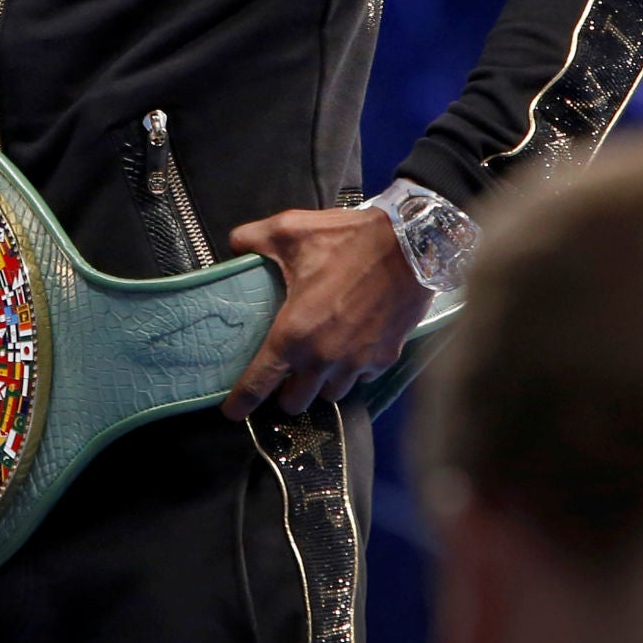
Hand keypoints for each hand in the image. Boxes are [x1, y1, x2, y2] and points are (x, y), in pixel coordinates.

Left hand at [221, 205, 432, 420]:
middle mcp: (323, 358)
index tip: (231, 412)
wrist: (410, 245)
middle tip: (282, 374)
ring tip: (316, 361)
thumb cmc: (347, 239)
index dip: (240, 402)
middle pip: (296, 402)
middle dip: (285, 393)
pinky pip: (361, 378)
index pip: (259, 384)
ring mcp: (357, 363)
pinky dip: (352, 371)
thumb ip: (250, 240)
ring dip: (320, 383)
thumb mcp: (287, 230)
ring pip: (331, 394)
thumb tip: (236, 246)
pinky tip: (348, 349)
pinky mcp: (385, 358)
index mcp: (293, 334)